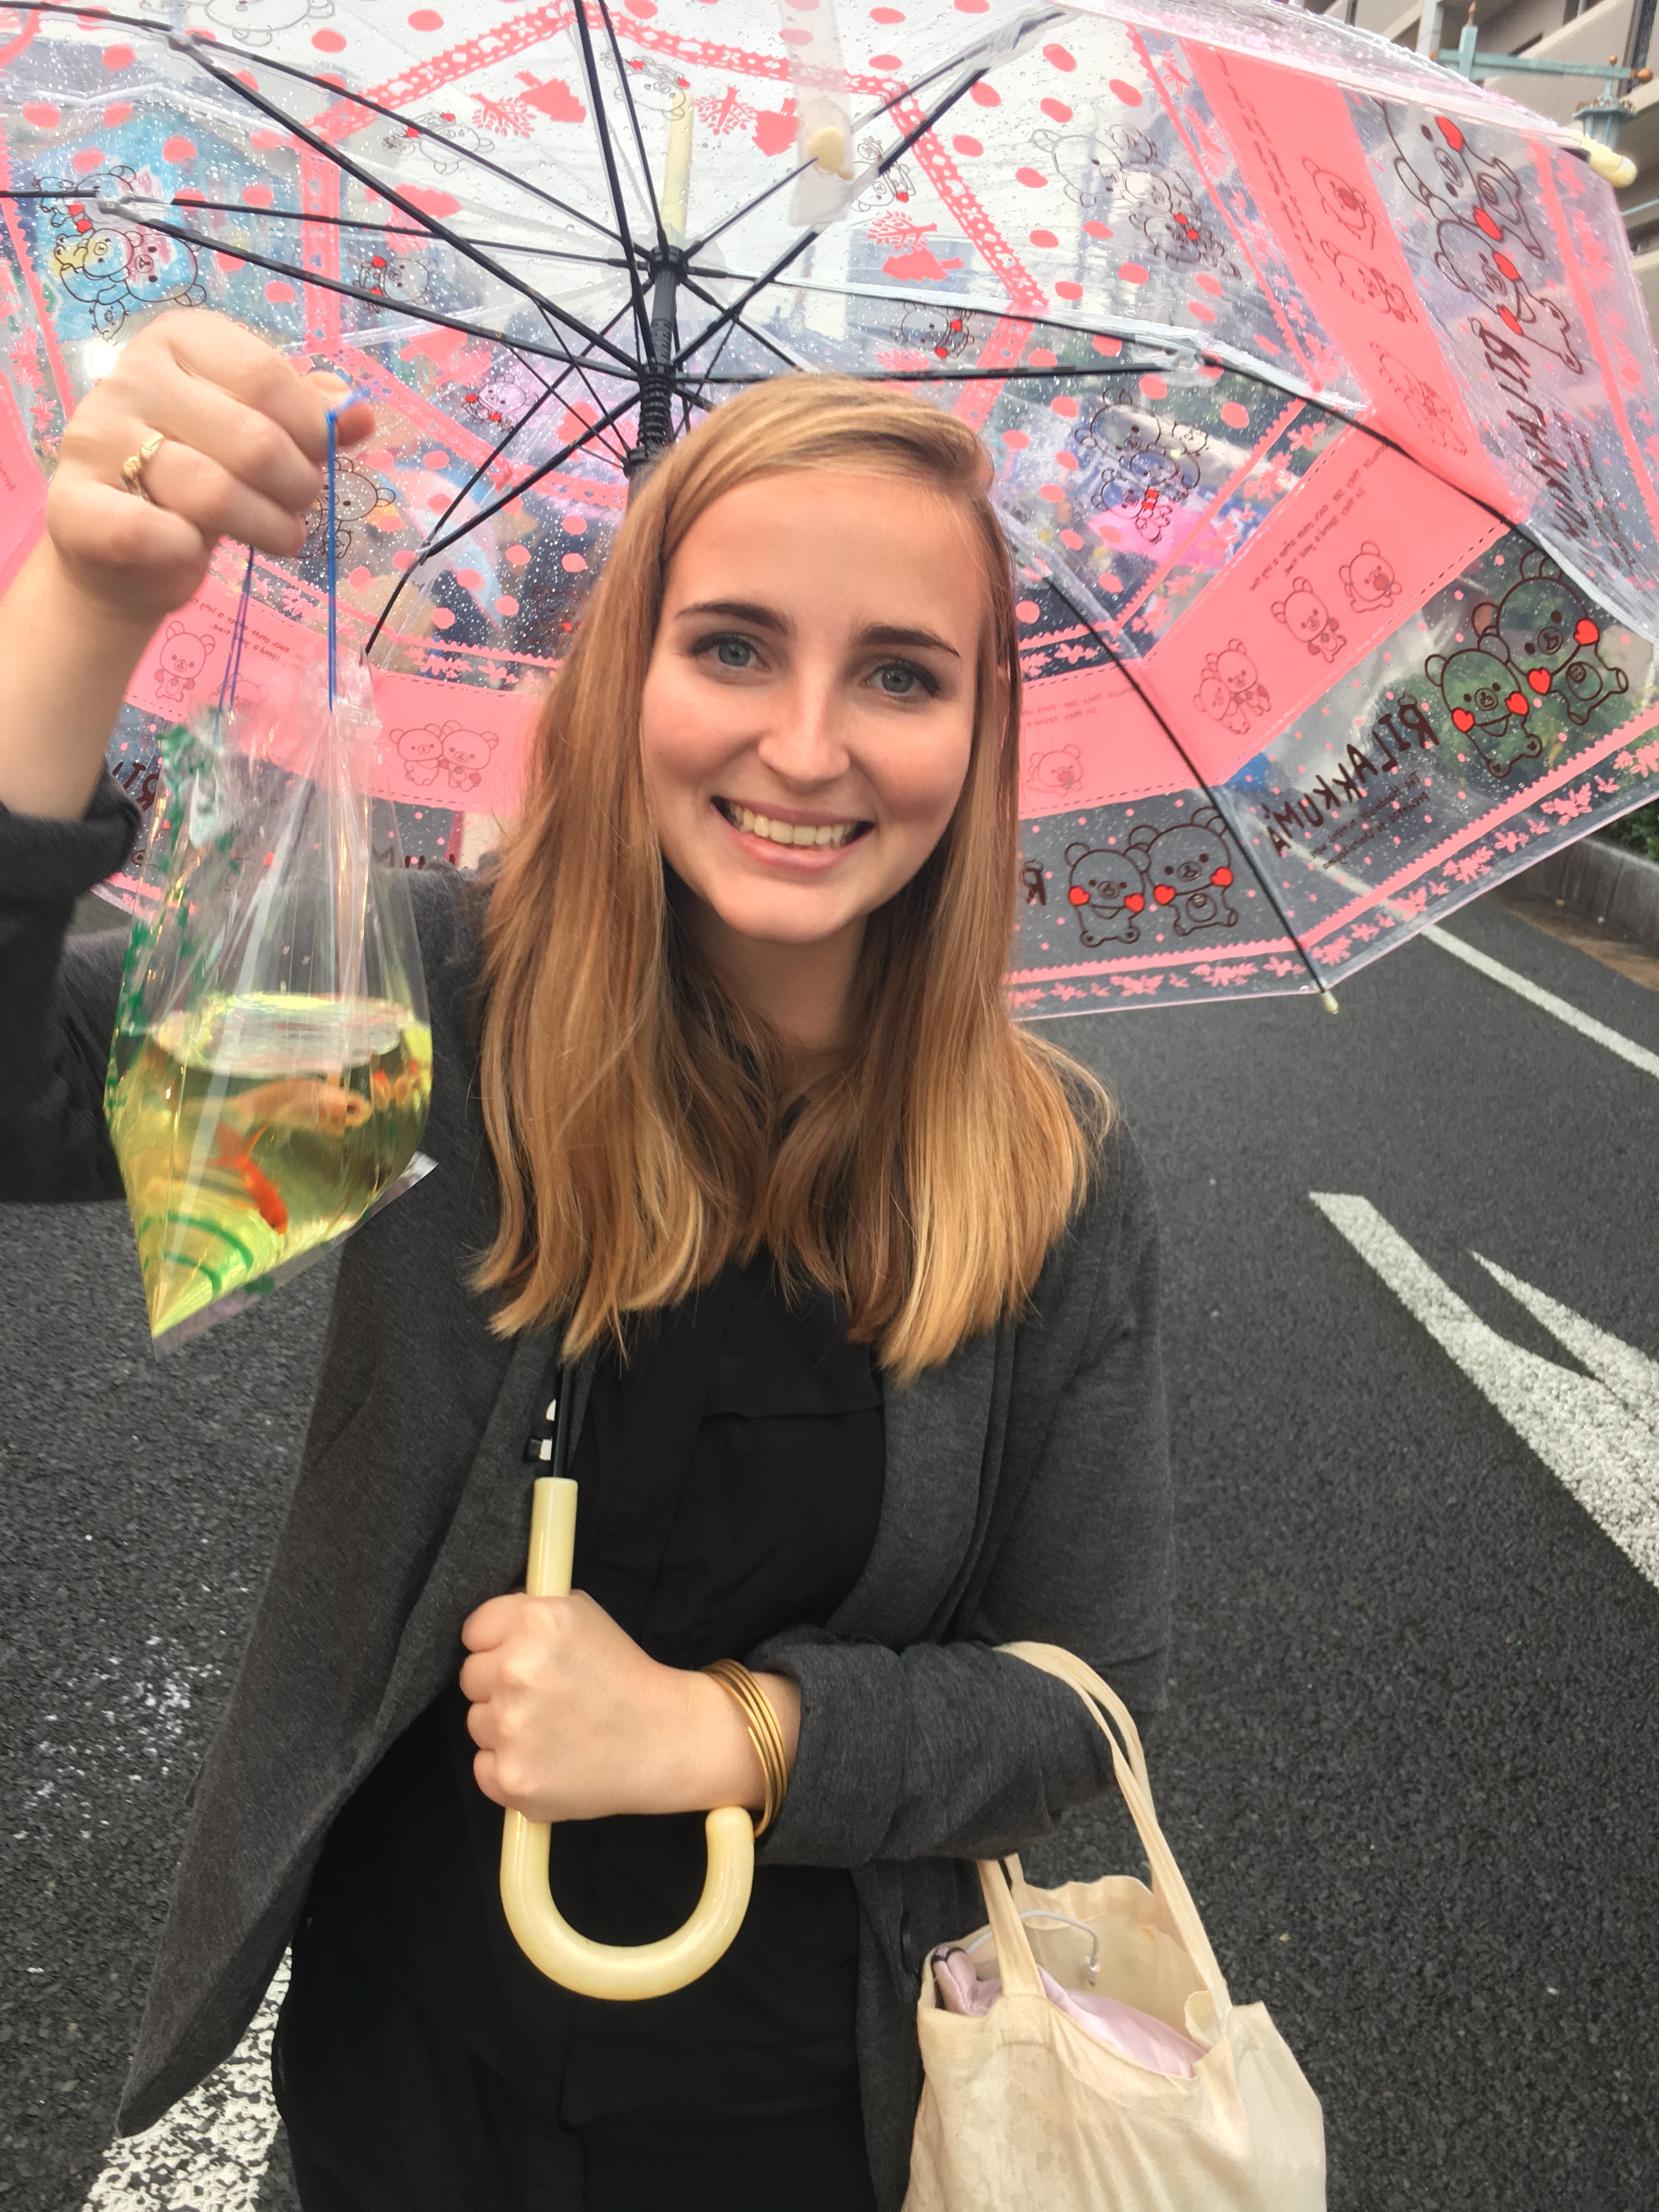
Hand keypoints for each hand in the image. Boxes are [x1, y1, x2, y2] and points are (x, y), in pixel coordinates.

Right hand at [44, 309, 374, 627]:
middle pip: (252, 439)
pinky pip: (160, 535)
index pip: (266, 375)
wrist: (120, 551)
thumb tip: (360, 414)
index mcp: (180, 340)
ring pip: (214, 493)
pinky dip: (191, 553)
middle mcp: (131, 375)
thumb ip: (308, 420)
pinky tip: (195, 552)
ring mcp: (97, 436)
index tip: (320, 459)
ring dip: (268, 528)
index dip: (312, 430)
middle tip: (299, 507)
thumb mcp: (257, 436)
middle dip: (297, 486)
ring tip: (278, 536)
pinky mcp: (76, 502)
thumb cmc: (199, 478)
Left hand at [460, 1590, 799, 1824]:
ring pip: (477, 1722)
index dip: (497, 1643)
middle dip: (499, 1685)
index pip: (474, 1630)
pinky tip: (549, 1759)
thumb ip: (531, 1614)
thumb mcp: (583, 1617)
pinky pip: (484, 1767)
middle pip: (471, 1678)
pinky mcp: (511, 1778)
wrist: (663, 1739)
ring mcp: (510, 1728)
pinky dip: (510, 1767)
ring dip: (505, 1726)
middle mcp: (516, 1671)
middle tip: (544, 1695)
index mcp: (534, 1622)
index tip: (520, 1656)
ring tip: (553, 1729)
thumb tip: (490, 1628)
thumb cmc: (623, 1675)